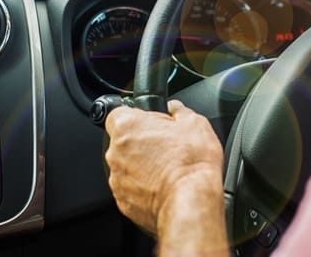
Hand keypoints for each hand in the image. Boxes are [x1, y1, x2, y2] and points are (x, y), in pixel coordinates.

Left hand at [104, 100, 223, 234]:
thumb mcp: (195, 123)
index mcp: (127, 127)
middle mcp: (115, 153)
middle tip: (165, 146)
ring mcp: (117, 179)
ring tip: (168, 168)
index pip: (118, 113)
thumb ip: (178, 110)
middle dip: (141, 141)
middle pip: (122, 140)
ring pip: (126, 166)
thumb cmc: (191, 163)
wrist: (191, 201)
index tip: (152, 122)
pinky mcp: (123, 201)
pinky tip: (164, 185)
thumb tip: (175, 109)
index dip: (138, 116)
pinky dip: (143, 186)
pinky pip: (131, 188)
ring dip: (142, 165)